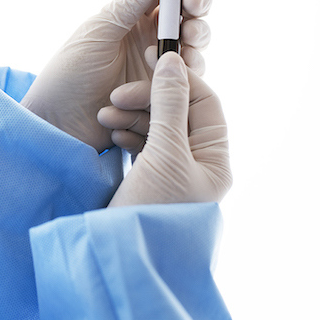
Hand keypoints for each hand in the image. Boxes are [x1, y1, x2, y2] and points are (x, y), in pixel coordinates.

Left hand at [20, 0, 220, 150]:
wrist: (60, 123)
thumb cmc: (70, 74)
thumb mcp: (100, 31)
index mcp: (131, 14)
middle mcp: (148, 35)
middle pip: (189, 11)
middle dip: (199, 2)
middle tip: (194, 5)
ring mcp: (158, 64)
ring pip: (195, 42)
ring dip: (198, 34)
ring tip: (187, 38)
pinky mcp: (165, 93)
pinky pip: (190, 77)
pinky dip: (190, 68)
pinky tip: (180, 68)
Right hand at [101, 50, 230, 205]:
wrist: (124, 259)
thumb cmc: (152, 210)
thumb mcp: (164, 154)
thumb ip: (169, 105)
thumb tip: (173, 61)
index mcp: (215, 160)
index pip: (204, 102)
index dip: (177, 79)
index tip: (149, 60)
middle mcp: (198, 164)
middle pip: (178, 112)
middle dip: (147, 99)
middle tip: (115, 95)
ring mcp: (173, 172)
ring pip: (157, 126)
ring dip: (131, 114)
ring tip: (105, 115)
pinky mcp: (149, 178)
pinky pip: (143, 143)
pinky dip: (127, 132)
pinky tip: (111, 131)